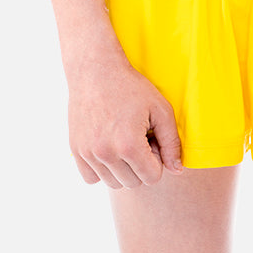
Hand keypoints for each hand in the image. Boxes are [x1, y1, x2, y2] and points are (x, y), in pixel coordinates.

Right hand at [67, 43, 183, 188]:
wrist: (95, 70)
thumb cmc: (131, 87)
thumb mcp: (160, 108)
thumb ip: (172, 142)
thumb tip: (177, 171)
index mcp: (129, 145)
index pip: (152, 177)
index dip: (157, 158)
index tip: (151, 138)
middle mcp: (106, 154)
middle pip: (133, 183)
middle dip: (141, 164)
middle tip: (139, 137)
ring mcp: (88, 153)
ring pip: (113, 183)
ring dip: (122, 168)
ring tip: (123, 140)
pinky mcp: (75, 150)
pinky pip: (91, 178)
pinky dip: (101, 169)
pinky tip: (108, 146)